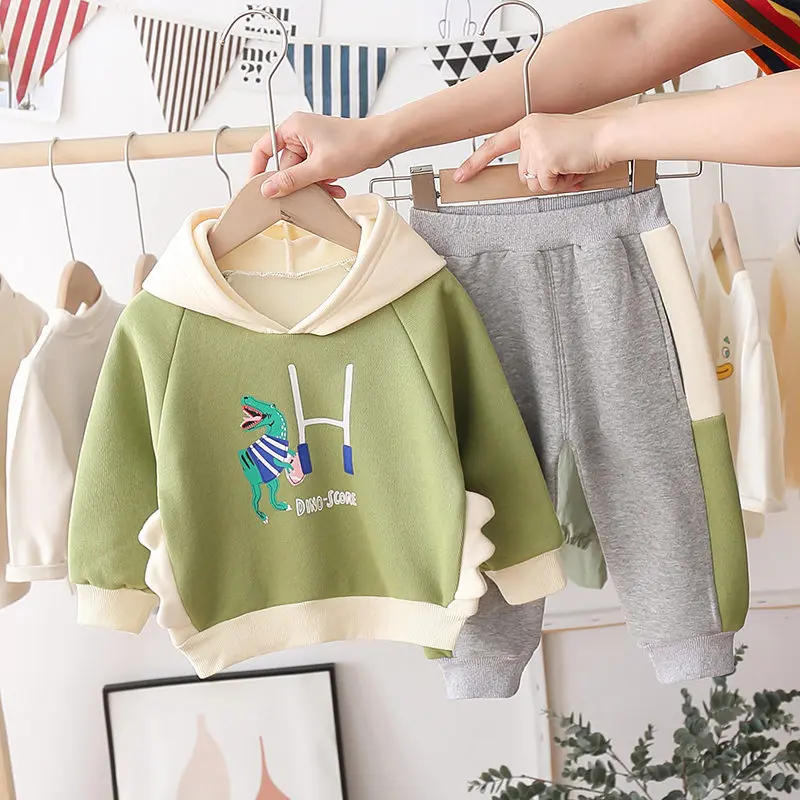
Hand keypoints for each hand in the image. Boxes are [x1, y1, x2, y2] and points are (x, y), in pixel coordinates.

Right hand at [250, 112, 390, 199]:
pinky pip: (313, 173)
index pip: (263, 148)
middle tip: (308, 194)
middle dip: (299, 184)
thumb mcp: (320, 167)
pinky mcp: (322, 154)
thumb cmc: (355, 144)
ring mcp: (311, 144)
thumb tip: (268, 189)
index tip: (256, 188)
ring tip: (331, 188)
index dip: (257, 169)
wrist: (382, 142)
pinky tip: (336, 187)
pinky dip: (323, 183)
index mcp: (293, 128)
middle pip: (285, 166)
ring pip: (301, 174)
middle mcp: (299, 134)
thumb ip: (292, 180)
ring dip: (314, 186)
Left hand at [453, 112, 617, 193]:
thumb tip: (528, 180)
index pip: (494, 144)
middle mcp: (528, 132)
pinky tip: (573, 168)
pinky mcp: (545, 160)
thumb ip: (536, 155)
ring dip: (553, 182)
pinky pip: (546, 186)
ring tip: (570, 165)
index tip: (460, 175)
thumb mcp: (555, 141)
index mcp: (528, 124)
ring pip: (532, 184)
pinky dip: (562, 184)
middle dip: (543, 177)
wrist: (609, 135)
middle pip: (521, 174)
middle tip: (564, 164)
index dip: (475, 162)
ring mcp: (535, 146)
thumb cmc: (587, 141)